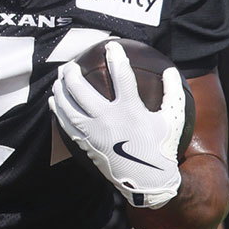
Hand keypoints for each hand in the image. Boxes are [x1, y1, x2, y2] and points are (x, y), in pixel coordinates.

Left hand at [50, 41, 183, 208]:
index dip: (115, 57)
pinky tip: (54, 101)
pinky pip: (66, 123)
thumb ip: (173, 93)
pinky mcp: (86, 144)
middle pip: (80, 89)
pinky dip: (58, 109)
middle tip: (71, 65)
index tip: (111, 46)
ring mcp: (93, 133)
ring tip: (60, 78)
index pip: (121, 75)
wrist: (148, 183)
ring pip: (67, 105)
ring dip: (60, 89)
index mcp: (130, 110)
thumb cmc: (162, 148)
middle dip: (72, 73)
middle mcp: (107, 120)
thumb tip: (171, 69)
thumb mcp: (173, 119)